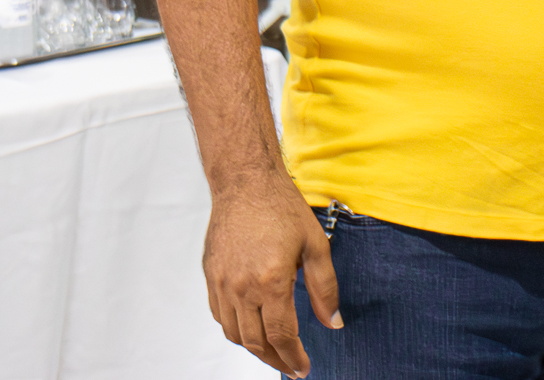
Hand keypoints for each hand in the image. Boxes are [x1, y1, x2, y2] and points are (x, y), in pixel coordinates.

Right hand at [203, 173, 340, 376]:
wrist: (245, 181)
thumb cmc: (281, 207)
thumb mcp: (315, 245)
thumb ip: (325, 289)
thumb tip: (333, 323)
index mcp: (271, 281)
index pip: (282, 336)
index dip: (294, 358)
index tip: (303, 368)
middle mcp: (242, 286)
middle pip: (256, 342)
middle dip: (276, 360)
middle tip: (291, 366)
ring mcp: (221, 281)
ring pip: (234, 333)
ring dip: (254, 348)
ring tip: (273, 350)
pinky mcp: (210, 274)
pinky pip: (219, 314)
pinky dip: (234, 328)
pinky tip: (250, 326)